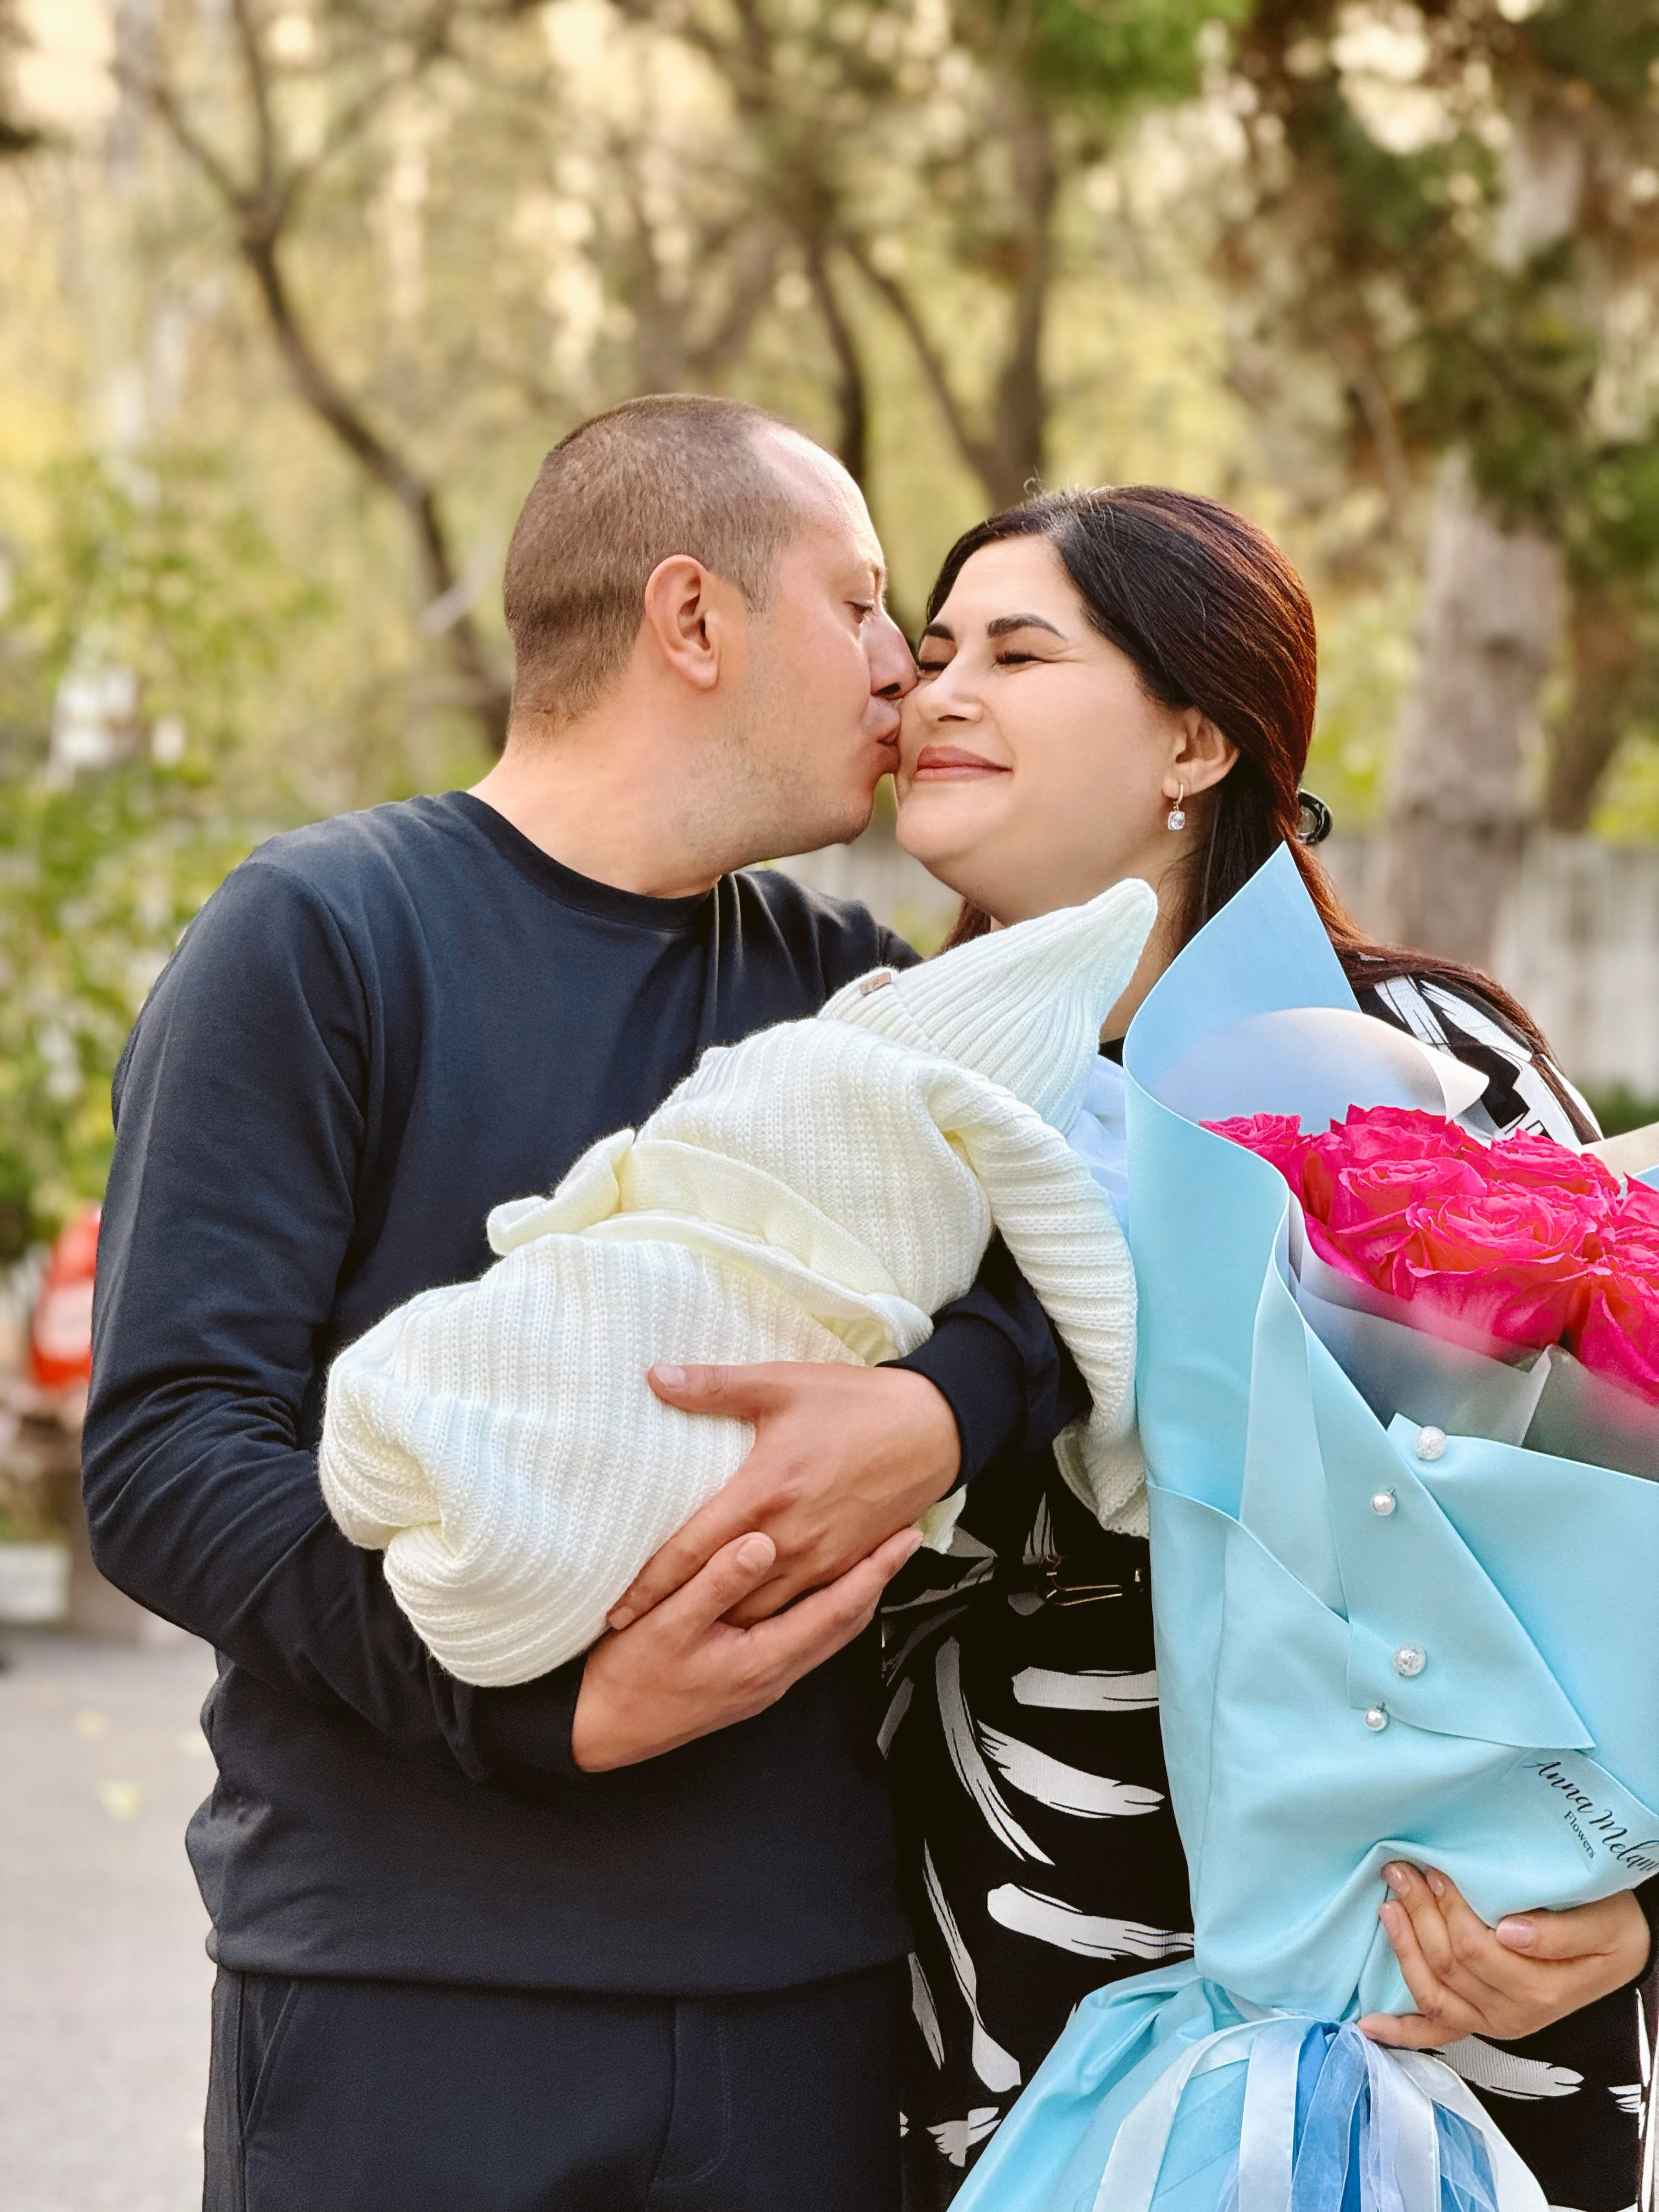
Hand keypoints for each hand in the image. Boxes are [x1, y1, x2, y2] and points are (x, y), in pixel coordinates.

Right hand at [571, 1524, 921, 1770]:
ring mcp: (763, 1683)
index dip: (875, 1572)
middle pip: (845, 1626)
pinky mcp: (748, 1682)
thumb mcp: (665, 1624)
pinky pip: (804, 1641)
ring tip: (874, 1556)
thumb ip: (715, 1583)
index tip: (906, 1538)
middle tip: (904, 1538)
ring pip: (827, 1636)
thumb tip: (762, 1543)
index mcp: (763, 1659)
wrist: (601, 1733)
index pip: (837, 1610)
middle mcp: (774, 1675)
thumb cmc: (627, 1678)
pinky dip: (825, 1610)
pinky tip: (819, 1588)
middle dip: (878, 1581)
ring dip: (854, 1596)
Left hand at [606, 1362, 959, 1631]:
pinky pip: (798, 1607)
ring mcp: (821, 1558)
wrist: (932, 1428)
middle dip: (678, 1617)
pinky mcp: (846, 1565)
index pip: (693, 1550)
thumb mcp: (782, 1384)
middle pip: (722, 1595)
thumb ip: (714, 1386)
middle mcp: (790, 1537)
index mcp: (765, 1492)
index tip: (617, 1609)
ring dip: (721, 1625)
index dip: (651, 1585)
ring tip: (680, 1637)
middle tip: (635, 1633)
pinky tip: (742, 1625)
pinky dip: (766, 1620)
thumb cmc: (855, 1403)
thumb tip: (655, 1376)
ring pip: (760, 1613)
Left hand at [1358, 1861, 1650, 2048]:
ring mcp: (1491, 2022)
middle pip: (1449, 1965)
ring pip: (1432, 1992)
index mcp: (1540, 1990)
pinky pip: (1436, 2032)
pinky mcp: (1479, 2021)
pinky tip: (1368, 2023)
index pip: (1476, 1949)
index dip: (1448, 1909)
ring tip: (1387, 1905)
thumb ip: (1559, 1933)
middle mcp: (1512, 2015)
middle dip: (1419, 1914)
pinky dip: (1401, 2031)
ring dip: (1403, 1949)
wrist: (1619, 1952)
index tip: (1434, 1869)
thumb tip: (1508, 1932)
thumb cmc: (1608, 1927)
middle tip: (1401, 1871)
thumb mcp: (1602, 1923)